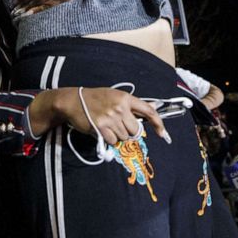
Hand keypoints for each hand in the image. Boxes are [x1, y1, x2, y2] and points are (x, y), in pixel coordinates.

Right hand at [28, 87, 167, 144]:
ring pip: (124, 136)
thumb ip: (131, 105)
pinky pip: (114, 140)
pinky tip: (102, 130)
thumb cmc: (96, 99)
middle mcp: (120, 107)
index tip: (163, 134)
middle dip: (129, 131)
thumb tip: (150, 111)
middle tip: (118, 126)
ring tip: (107, 126)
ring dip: (118, 135)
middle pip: (135, 129)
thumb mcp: (115, 96)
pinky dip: (109, 139)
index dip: (158, 123)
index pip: (148, 110)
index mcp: (125, 97)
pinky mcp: (102, 127)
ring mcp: (111, 117)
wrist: (73, 101)